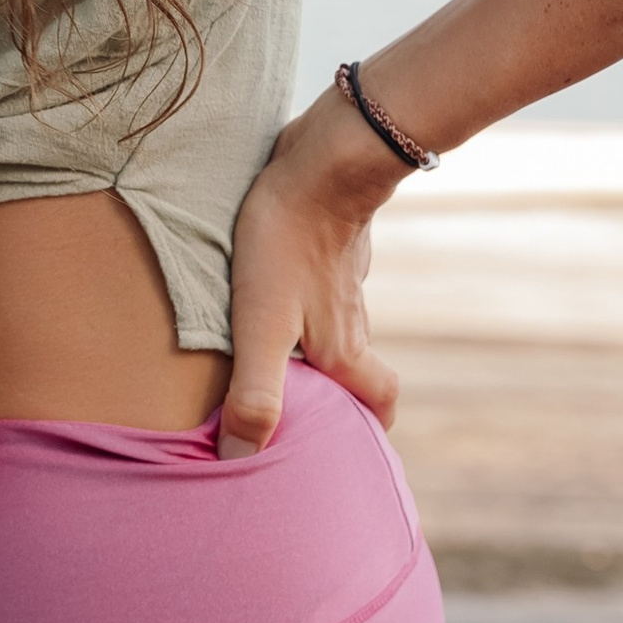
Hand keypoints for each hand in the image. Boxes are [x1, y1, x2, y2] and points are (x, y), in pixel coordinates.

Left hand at [218, 87, 401, 455]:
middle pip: (360, 366)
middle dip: (338, 390)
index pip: (379, 403)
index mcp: (344, 350)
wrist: (321, 162)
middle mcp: (352, 319)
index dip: (370, 429)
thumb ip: (255, 393)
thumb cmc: (286, 245)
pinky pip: (320, 283)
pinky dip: (304, 298)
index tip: (348, 446)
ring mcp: (342, 278)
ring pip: (339, 323)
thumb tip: (242, 460)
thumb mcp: (262, 327)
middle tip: (300, 404)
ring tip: (271, 352)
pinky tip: (268, 289)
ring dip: (315, 342)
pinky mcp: (326, 243)